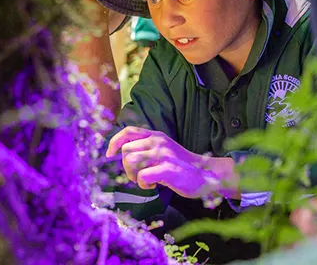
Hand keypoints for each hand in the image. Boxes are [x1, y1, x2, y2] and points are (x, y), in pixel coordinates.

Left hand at [106, 127, 233, 198]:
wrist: (206, 173)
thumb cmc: (182, 165)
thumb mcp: (164, 149)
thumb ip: (148, 148)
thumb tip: (124, 155)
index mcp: (156, 136)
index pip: (128, 131)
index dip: (114, 142)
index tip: (109, 155)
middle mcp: (158, 142)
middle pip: (126, 150)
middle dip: (126, 167)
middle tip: (138, 176)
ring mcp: (163, 155)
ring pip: (131, 161)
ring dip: (134, 176)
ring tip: (146, 180)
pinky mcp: (168, 169)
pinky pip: (143, 176)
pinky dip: (144, 184)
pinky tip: (154, 185)